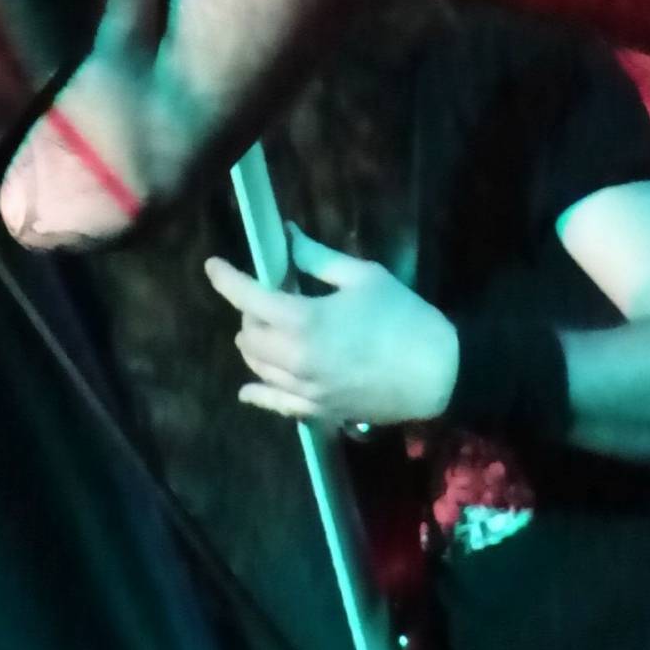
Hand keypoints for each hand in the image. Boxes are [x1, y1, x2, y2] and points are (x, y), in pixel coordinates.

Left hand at [205, 224, 459, 428]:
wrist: (437, 372)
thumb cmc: (402, 315)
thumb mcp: (362, 276)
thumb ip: (317, 259)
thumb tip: (288, 237)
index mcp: (304, 320)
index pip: (249, 298)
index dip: (226, 279)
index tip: (212, 265)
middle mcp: (295, 359)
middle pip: (248, 334)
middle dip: (251, 311)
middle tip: (273, 294)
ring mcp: (305, 390)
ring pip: (257, 367)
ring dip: (257, 343)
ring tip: (276, 327)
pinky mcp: (318, 411)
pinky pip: (276, 403)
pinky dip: (259, 391)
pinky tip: (250, 388)